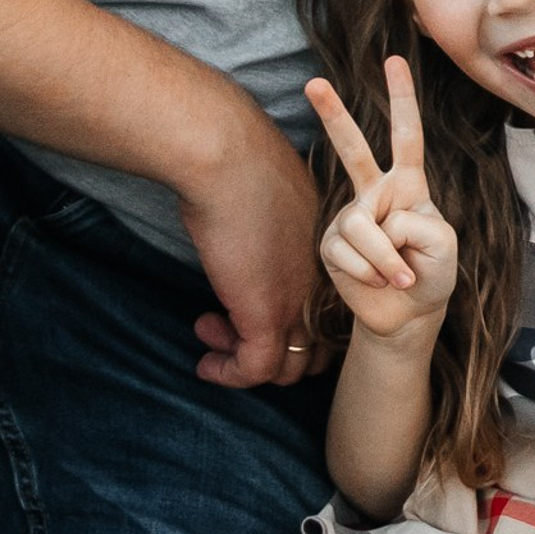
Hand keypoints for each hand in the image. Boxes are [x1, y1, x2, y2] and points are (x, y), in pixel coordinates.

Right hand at [176, 91, 324, 389]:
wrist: (227, 159)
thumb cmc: (243, 169)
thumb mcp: (275, 198)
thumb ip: (276, 222)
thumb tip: (253, 221)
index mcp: (328, 257)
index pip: (327, 315)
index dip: (294, 325)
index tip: (248, 308)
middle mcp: (320, 284)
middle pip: (315, 348)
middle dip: (274, 352)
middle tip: (229, 331)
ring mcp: (297, 302)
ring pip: (288, 367)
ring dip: (246, 364)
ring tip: (210, 334)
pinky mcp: (265, 315)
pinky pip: (255, 369)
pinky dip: (229, 375)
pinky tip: (206, 363)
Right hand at [304, 58, 459, 341]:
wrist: (410, 313)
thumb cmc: (432, 272)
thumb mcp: (444, 243)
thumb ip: (416, 224)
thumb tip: (377, 221)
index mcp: (408, 184)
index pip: (406, 137)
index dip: (402, 99)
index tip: (394, 60)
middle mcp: (375, 194)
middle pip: (354, 150)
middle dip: (333, 115)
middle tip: (312, 82)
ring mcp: (351, 217)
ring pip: (363, 226)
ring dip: (389, 260)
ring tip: (401, 277)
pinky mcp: (332, 245)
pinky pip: (349, 253)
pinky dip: (373, 272)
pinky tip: (379, 282)